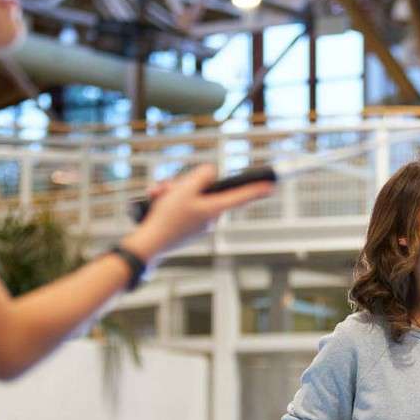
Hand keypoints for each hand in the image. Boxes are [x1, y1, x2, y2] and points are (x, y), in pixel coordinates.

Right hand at [126, 165, 273, 257]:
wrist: (148, 246)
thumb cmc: (167, 217)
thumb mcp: (184, 189)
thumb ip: (201, 176)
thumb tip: (210, 174)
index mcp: (214, 210)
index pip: (239, 197)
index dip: (255, 189)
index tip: (271, 185)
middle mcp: (210, 219)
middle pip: (204, 192)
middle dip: (184, 184)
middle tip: (168, 187)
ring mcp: (198, 226)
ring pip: (189, 198)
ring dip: (172, 192)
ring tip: (158, 196)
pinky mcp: (186, 230)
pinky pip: (181, 208)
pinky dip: (168, 203)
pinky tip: (155, 203)